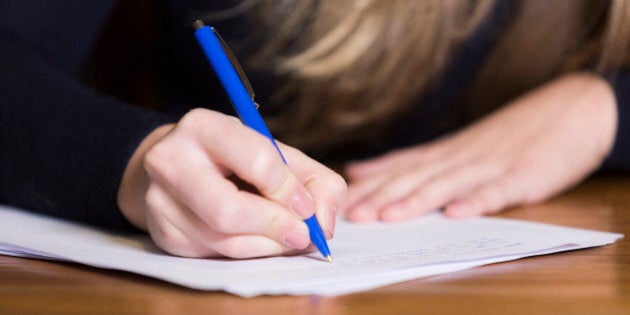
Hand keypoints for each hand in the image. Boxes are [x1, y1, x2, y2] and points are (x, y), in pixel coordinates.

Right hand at [117, 109, 345, 257]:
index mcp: (203, 126)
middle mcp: (171, 160)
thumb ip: (315, 181)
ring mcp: (160, 201)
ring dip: (267, 245)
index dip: (290, 191)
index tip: (307, 207)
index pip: (257, 162)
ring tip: (285, 236)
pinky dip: (248, 252)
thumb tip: (323, 224)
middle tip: (303, 234)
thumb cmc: (236, 157)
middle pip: (229, 211)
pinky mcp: (163, 234)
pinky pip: (215, 255)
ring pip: (224, 240)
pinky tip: (258, 239)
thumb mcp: (277, 153)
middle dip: (276, 227)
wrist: (178, 165)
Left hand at [343, 72, 616, 221]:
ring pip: (447, 184)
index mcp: (441, 155)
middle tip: (351, 216)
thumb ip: (407, 161)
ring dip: (417, 200)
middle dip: (380, 198)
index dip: (365, 189)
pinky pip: (498, 191)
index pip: (395, 171)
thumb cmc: (505, 136)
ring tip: (389, 217)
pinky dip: (478, 201)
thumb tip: (359, 170)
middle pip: (414, 179)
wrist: (568, 110)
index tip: (336, 203)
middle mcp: (458, 158)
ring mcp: (489, 166)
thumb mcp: (450, 147)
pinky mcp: (523, 175)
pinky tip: (458, 213)